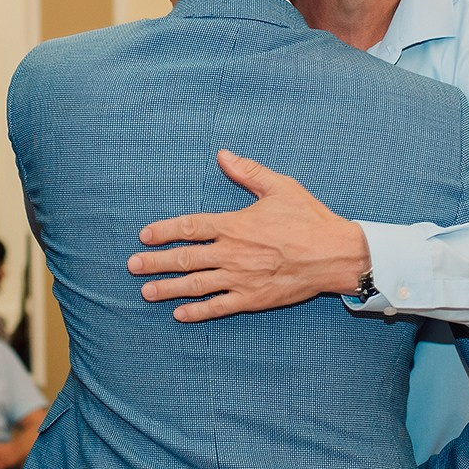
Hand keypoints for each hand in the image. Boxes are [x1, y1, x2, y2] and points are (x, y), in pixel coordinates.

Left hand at [127, 150, 371, 321]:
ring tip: (145, 291)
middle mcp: (232, 253)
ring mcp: (240, 278)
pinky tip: (178, 313)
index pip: (189, 227)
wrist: (336, 255)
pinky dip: (197, 311)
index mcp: (235, 224)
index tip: (144, 236)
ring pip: (195, 285)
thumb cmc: (309, 219)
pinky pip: (218, 307)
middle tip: (132, 265)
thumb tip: (223, 155)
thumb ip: (248, 173)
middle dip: (155, 262)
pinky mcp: (252, 298)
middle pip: (184, 258)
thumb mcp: (280, 187)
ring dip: (167, 288)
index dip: (163, 231)